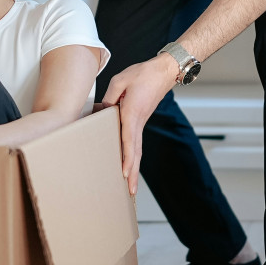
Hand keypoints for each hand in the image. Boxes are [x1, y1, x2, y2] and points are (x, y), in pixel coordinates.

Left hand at [102, 54, 180, 193]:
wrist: (163, 72)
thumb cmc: (142, 74)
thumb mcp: (120, 80)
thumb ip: (109, 97)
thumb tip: (102, 111)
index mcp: (132, 113)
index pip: (128, 140)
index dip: (126, 158)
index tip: (124, 172)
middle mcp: (138, 122)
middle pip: (136, 153)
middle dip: (133, 173)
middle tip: (131, 192)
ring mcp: (141, 123)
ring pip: (137, 151)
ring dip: (134, 169)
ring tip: (131, 187)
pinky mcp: (140, 122)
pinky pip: (136, 143)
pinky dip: (134, 157)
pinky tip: (130, 166)